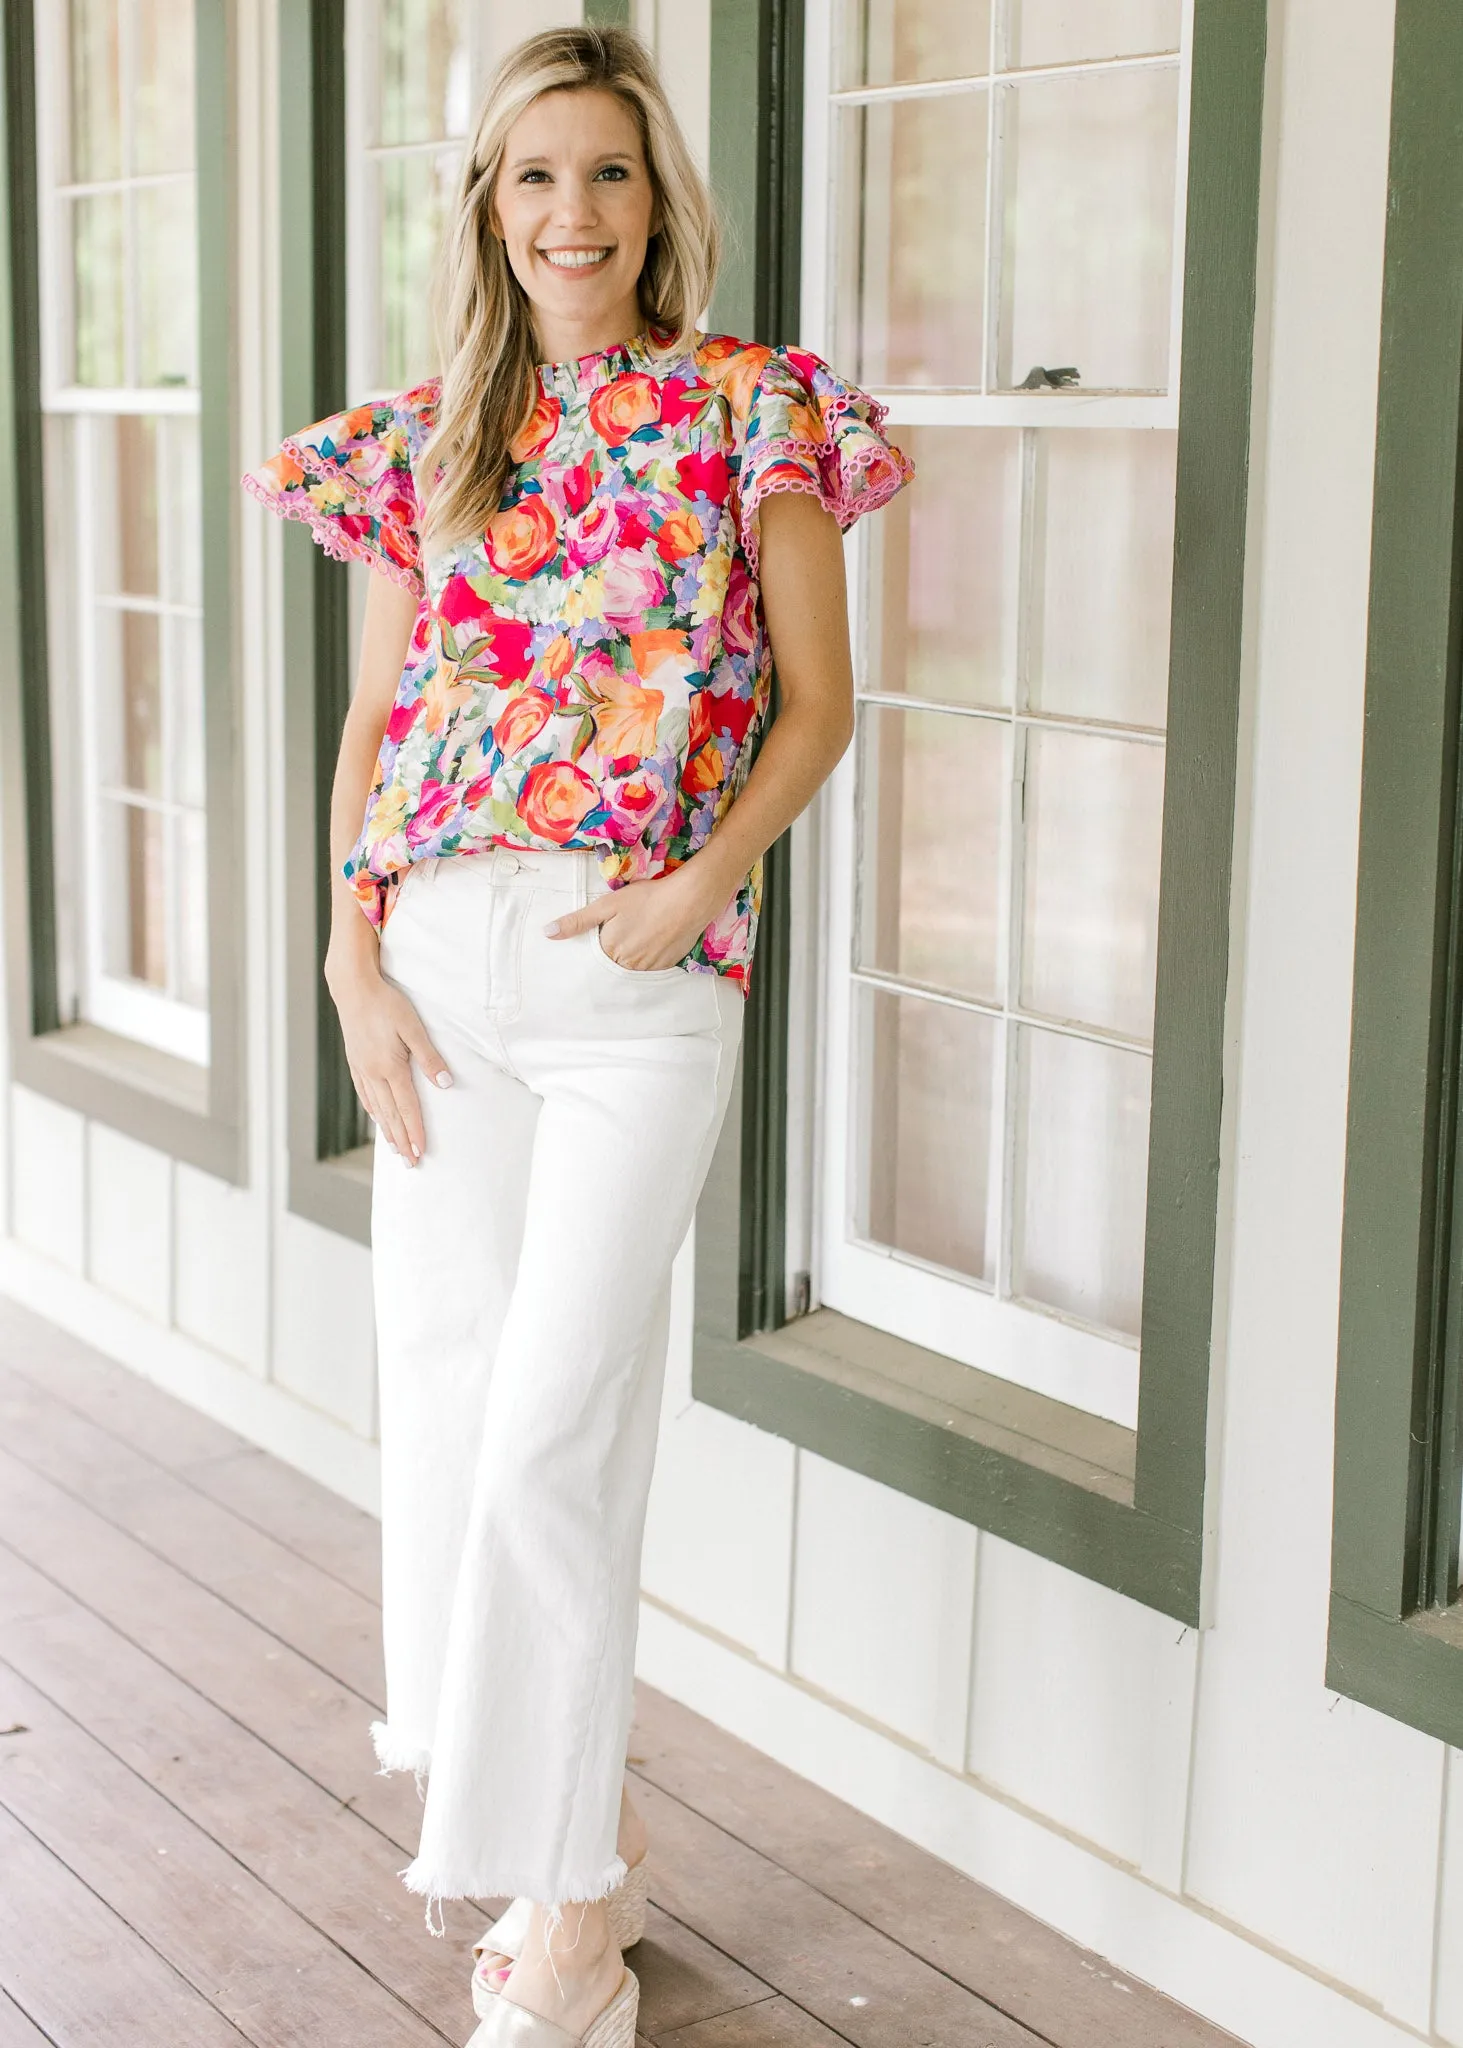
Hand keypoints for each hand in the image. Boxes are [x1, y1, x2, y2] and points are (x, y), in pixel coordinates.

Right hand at [327, 964, 451, 1165]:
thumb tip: (445, 1084)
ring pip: (377, 1107)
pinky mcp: (355, 1061)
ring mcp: (362, 1069)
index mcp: (390, 1067)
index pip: (407, 1108)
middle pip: (391, 1115)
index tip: (420, 1152)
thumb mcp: (413, 1027)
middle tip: (410, 1163)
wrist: (353, 988)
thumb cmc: (386, 1004)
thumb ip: (429, 1057)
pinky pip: (365, 1093)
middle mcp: (373, 1073)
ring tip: (394, 1149)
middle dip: (401, 1141)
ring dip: (387, 1130)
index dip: (415, 1131)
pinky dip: (373, 1110)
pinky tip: (378, 1117)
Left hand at [544, 862, 726, 971]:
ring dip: (633, 954)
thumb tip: (547, 933)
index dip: (601, 941)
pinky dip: (650, 955)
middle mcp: (627, 965)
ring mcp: (648, 968)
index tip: (608, 930)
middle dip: (616, 949)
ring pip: (633, 966)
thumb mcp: (607, 905)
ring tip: (643, 930)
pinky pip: (651, 966)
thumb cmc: (646, 899)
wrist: (688, 901)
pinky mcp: (667, 966)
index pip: (596, 956)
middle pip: (614, 963)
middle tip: (629, 927)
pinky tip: (656, 938)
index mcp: (610, 950)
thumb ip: (577, 921)